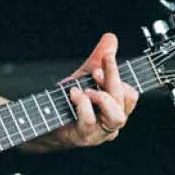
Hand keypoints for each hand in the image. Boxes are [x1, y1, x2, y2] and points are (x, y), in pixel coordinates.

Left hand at [37, 33, 139, 150]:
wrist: (43, 120)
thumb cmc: (68, 100)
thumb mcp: (85, 76)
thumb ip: (99, 58)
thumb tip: (111, 38)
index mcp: (117, 109)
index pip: (131, 93)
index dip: (120, 74)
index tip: (106, 58)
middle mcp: (112, 123)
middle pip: (125, 101)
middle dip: (112, 80)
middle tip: (95, 69)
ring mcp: (99, 133)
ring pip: (116, 117)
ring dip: (102, 97)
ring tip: (86, 89)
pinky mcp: (82, 137)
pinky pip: (89, 121)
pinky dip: (83, 104)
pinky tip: (74, 94)